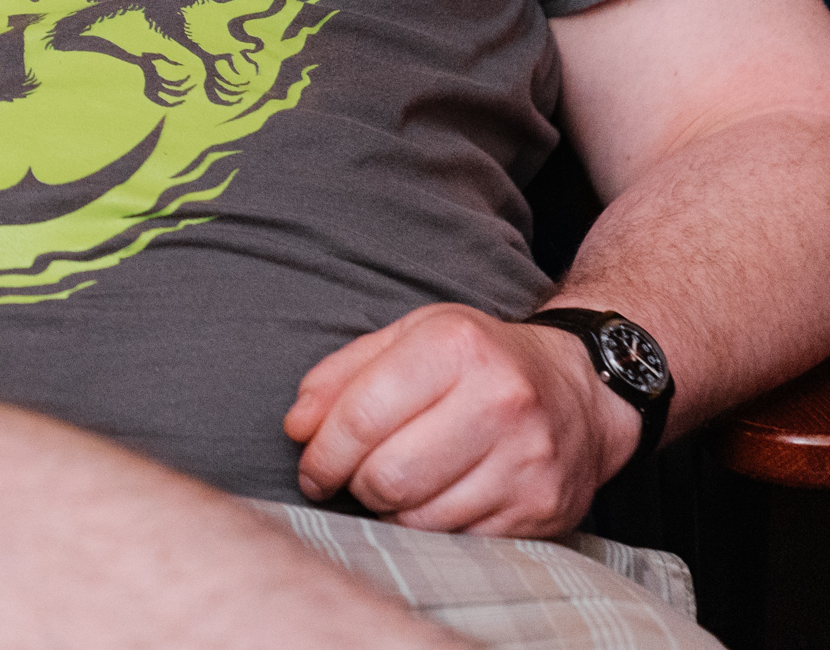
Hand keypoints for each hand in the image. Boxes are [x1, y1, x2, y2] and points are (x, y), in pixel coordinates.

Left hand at [284, 303, 639, 535]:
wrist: (581, 393)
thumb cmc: (478, 361)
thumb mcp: (408, 338)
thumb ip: (341, 375)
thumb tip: (297, 428)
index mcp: (455, 347)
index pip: (361, 417)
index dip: (321, 451)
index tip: (309, 464)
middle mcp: (499, 402)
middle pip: (387, 476)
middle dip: (352, 484)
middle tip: (347, 478)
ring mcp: (527, 461)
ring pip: (419, 517)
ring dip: (388, 509)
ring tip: (391, 484)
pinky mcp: (543, 509)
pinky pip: (457, 539)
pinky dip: (429, 527)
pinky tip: (432, 498)